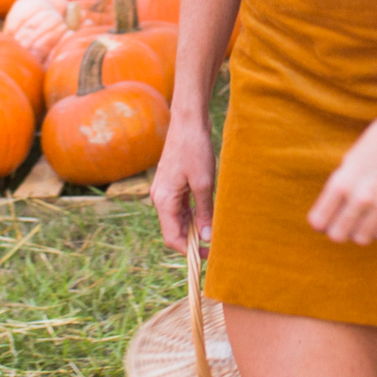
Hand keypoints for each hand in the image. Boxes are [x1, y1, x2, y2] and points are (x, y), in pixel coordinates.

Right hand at [153, 108, 215, 257]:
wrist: (188, 122)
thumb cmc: (195, 150)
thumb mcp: (204, 184)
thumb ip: (205, 212)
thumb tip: (207, 238)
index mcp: (163, 201)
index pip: (172, 238)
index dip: (190, 250)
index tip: (209, 255)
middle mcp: (160, 198)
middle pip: (175, 230)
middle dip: (193, 240)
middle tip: (215, 245)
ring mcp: (165, 191)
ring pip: (179, 219)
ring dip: (195, 227)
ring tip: (215, 231)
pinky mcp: (172, 184)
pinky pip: (181, 207)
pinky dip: (194, 214)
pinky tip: (208, 214)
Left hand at [307, 101, 376, 246]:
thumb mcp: (351, 158)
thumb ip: (341, 184)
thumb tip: (333, 209)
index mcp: (342, 182)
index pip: (319, 221)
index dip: (319, 222)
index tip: (323, 219)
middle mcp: (361, 197)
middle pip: (337, 235)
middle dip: (336, 230)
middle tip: (341, 222)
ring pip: (361, 239)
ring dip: (358, 232)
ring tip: (361, 220)